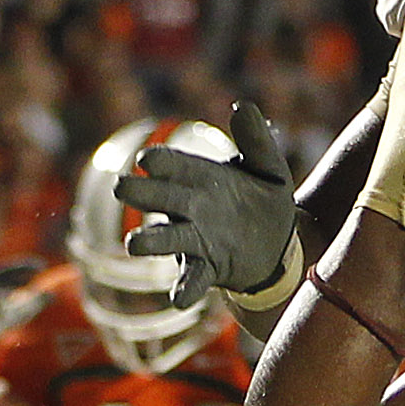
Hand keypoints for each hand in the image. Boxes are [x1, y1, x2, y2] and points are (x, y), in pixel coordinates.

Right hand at [118, 101, 299, 306]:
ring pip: (165, 239)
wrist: (281, 242)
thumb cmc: (263, 198)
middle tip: (123, 188)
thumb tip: (243, 106)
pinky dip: (184, 288)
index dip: (161, 162)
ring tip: (134, 244)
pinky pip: (192, 278)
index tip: (148, 160)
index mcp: (199, 178)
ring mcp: (194, 239)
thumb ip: (257, 141)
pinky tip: (180, 299)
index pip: (172, 165)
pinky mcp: (207, 267)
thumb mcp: (268, 168)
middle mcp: (189, 208)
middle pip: (160, 198)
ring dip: (150, 241)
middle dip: (142, 193)